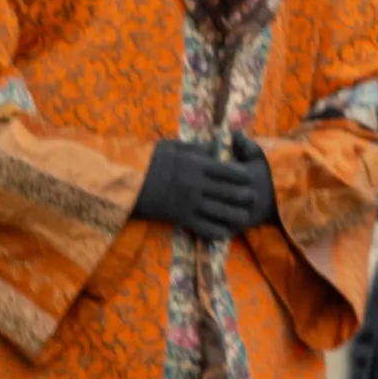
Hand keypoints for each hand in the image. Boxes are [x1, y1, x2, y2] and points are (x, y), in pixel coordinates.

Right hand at [136, 138, 272, 242]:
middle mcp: (197, 184)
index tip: (249, 178)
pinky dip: (217, 230)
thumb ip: (196, 148)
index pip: (228, 171)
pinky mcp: (181, 219)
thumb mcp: (172, 147)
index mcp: (196, 165)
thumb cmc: (147, 161)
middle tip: (253, 198)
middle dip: (244, 196)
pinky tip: (225, 231)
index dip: (242, 176)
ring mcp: (190, 203)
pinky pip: (205, 228)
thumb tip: (217, 147)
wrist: (124, 183)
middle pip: (230, 192)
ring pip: (222, 212)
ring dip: (236, 215)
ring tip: (245, 217)